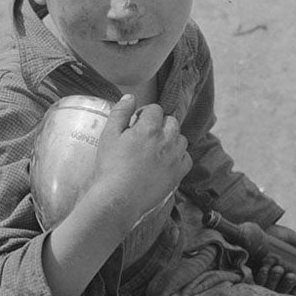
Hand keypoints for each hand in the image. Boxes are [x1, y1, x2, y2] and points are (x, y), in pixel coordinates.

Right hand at [89, 95, 191, 229]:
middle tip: (145, 136)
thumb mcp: (108, 135)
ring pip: (181, 139)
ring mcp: (175, 158)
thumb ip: (120, 113)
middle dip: (160, 124)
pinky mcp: (178, 174)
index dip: (145, 114)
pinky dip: (178, 157)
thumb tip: (130, 97)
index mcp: (149, 128)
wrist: (118, 198)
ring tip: (156, 149)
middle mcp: (167, 140)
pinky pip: (186, 158)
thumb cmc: (110, 167)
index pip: (155, 109)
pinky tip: (165, 162)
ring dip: (171, 139)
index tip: (136, 123)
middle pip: (171, 122)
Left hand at [242, 222, 295, 294]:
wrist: (255, 226)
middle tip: (290, 275)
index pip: (291, 290)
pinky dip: (261, 276)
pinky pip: (255, 280)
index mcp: (284, 274)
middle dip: (286, 285)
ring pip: (268, 286)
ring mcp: (261, 277)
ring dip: (274, 280)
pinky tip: (264, 268)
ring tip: (277, 268)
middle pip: (280, 290)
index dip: (295, 292)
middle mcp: (272, 279)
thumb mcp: (291, 238)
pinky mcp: (249, 272)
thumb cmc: (274, 234)